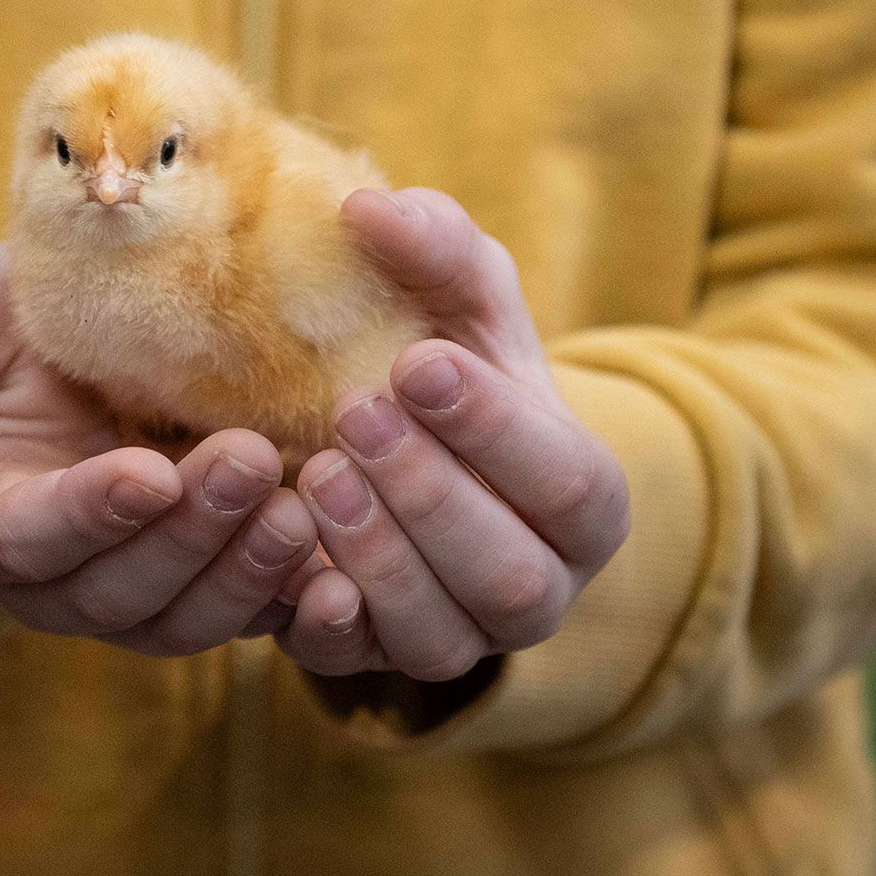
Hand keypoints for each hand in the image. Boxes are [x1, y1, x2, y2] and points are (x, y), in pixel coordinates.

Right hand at [0, 245, 320, 655]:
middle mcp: (64, 585)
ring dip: (249, 570)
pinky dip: (304, 602)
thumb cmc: (10, 321)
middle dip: (188, 535)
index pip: (34, 538)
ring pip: (194, 618)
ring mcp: (144, 600)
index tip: (147, 472)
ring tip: (303, 501)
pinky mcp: (218, 593)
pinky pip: (261, 620)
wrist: (95, 333)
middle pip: (125, 592)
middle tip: (248, 461)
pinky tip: (351, 560)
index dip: (91, 514)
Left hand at [279, 191, 632, 683]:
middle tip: (352, 413)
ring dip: (376, 552)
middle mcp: (541, 589)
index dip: (496, 429)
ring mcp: (462, 639)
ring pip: (439, 633)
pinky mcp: (377, 665)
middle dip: (428, 493)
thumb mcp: (460, 302)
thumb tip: (368, 207)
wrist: (402, 453)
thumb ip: (438, 248)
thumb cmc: (450, 367)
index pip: (569, 482)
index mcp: (585, 501)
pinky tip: (290, 569)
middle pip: (506, 571)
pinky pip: (357, 668)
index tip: (418, 363)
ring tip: (314, 470)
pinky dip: (325, 624)